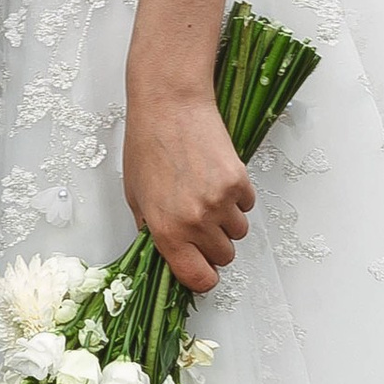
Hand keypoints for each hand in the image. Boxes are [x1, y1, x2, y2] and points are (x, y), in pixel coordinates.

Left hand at [123, 72, 252, 293]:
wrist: (169, 104)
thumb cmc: (147, 144)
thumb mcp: (135, 195)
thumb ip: (151, 230)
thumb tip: (166, 253)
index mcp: (166, 230)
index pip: (198, 278)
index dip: (202, 277)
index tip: (202, 270)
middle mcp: (195, 221)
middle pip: (223, 257)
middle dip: (214, 245)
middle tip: (200, 222)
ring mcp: (220, 202)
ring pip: (239, 233)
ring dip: (227, 221)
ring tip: (207, 194)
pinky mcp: (238, 181)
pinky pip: (248, 206)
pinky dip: (237, 198)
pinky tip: (217, 177)